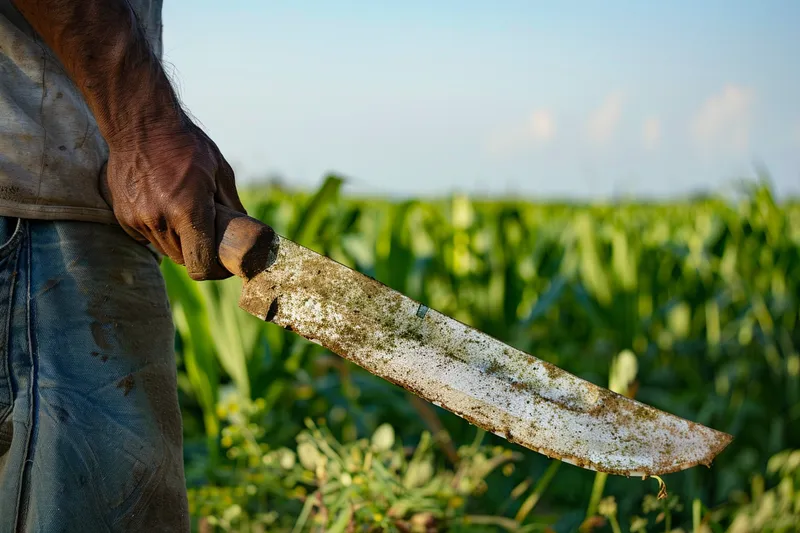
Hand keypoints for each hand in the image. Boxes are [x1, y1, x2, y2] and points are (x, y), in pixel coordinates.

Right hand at [101, 120, 245, 280]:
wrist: (140, 124)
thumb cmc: (187, 145)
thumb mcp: (220, 172)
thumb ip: (232, 206)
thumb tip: (246, 230)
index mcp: (189, 211)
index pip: (202, 265)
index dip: (217, 271)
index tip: (225, 264)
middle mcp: (161, 220)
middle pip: (185, 260)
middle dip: (200, 255)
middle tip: (211, 242)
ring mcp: (139, 220)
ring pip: (165, 250)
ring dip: (180, 243)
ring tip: (188, 220)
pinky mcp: (123, 216)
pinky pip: (147, 237)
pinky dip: (159, 232)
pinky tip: (166, 209)